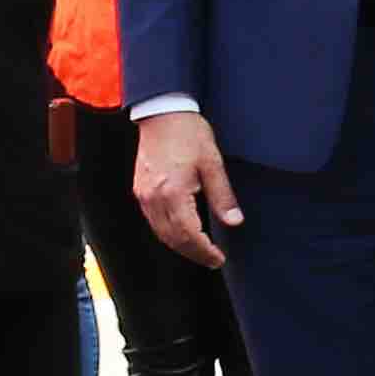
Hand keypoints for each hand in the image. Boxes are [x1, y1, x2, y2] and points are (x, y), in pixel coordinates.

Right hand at [133, 110, 239, 268]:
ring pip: (160, 232)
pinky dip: (168, 232)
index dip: (203, 250)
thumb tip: (234, 222)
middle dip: (192, 253)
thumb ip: (223, 196)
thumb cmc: (190, 135)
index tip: (219, 258)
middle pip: (171, 238)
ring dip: (179, 245)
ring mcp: (143, 195)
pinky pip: (152, 220)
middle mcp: (153, 198)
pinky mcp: (140, 190)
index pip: (188, 234)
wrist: (163, 114)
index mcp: (172, 193)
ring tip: (200, 251)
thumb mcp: (213, 164)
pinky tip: (182, 234)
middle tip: (212, 260)